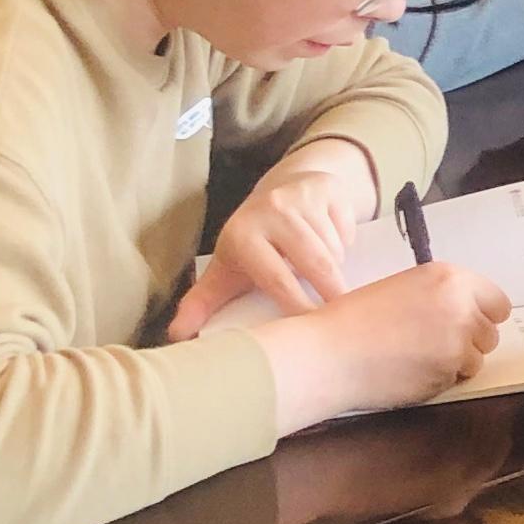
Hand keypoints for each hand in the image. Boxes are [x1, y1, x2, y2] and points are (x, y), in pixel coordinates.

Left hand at [168, 137, 376, 338]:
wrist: (281, 189)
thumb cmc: (253, 244)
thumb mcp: (227, 270)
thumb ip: (203, 303)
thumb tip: (177, 335)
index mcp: (241, 235)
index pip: (275, 278)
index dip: (297, 304)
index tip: (312, 325)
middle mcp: (271, 209)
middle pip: (314, 262)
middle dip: (331, 291)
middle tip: (341, 313)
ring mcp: (301, 195)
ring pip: (333, 247)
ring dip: (335, 268)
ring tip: (325, 276)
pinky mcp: (328, 187)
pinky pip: (347, 229)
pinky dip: (345, 245)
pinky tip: (332, 246)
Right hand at [249, 261, 511, 431]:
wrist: (330, 354)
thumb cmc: (356, 320)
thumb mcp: (407, 288)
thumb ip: (444, 297)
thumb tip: (470, 313)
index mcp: (451, 278)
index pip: (498, 303)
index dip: (484, 316)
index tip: (471, 324)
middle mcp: (461, 307)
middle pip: (491, 334)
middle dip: (470, 342)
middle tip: (435, 344)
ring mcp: (457, 343)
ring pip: (476, 361)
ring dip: (455, 364)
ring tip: (417, 358)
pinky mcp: (446, 375)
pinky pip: (455, 381)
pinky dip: (439, 381)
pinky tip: (410, 372)